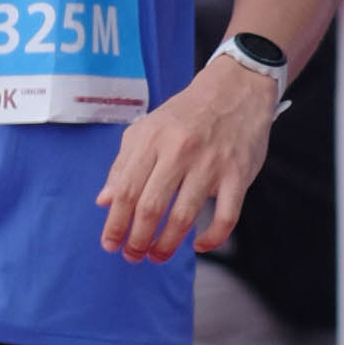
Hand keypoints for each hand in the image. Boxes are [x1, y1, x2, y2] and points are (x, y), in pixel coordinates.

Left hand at [96, 53, 278, 263]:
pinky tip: (200, 245)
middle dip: (138, 240)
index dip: (115, 223)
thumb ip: (124, 164)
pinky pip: (226, 216)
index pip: (127, 190)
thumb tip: (104, 200)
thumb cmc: (186, 114)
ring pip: (184, 216)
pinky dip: (212, 237)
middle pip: (151, 207)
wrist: (236, 88)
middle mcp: (180, 151)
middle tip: (133, 255)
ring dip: (167, 244)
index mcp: (153, 140)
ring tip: (158, 256)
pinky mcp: (238, 174)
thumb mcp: (147, 129)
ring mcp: (211, 164)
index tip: (110, 244)